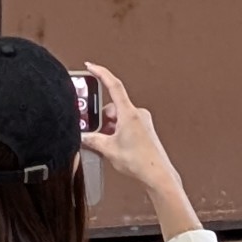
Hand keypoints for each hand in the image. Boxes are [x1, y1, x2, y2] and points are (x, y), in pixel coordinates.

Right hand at [77, 62, 181, 193]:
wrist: (158, 175)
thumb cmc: (141, 162)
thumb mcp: (109, 150)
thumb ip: (92, 140)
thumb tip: (83, 137)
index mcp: (129, 113)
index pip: (113, 85)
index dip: (100, 73)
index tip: (91, 66)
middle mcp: (137, 114)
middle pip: (112, 106)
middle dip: (102, 118)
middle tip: (95, 131)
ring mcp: (142, 121)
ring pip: (119, 116)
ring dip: (110, 127)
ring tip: (107, 143)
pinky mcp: (145, 129)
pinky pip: (126, 123)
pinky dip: (118, 130)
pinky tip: (115, 144)